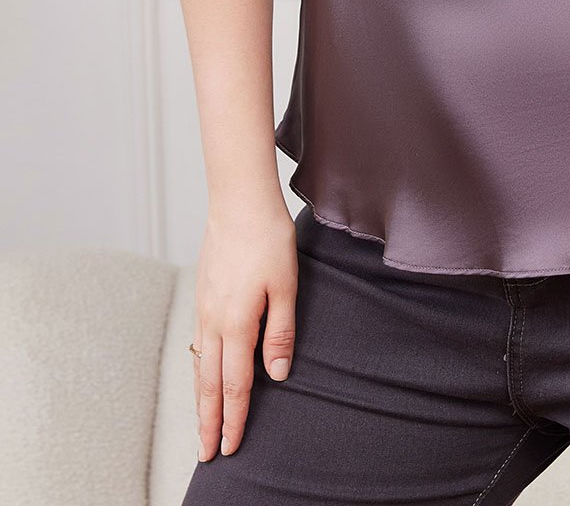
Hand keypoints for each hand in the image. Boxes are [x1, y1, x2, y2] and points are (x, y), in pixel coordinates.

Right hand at [193, 199, 297, 461]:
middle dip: (209, 421)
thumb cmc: (268, 238)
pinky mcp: (202, 294)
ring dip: (201, 398)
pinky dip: (198, 368)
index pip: (234, 384)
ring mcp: (204, 308)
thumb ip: (280, 332)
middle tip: (207, 453)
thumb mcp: (286, 285)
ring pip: (199, 365)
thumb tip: (276, 374)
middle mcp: (214, 321)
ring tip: (203, 423)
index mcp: (237, 323)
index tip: (231, 446)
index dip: (234, 418)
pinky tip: (202, 372)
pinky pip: (197, 343)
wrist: (239, 201)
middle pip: (208, 383)